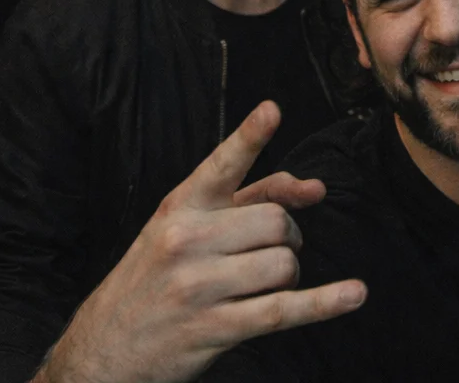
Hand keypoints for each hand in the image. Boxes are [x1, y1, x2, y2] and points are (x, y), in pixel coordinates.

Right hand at [35, 103, 365, 382]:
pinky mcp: (213, 328)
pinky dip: (324, 303)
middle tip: (270, 252)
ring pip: (283, 264)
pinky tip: (354, 294)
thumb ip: (248, 198)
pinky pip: (281, 309)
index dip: (249, 137)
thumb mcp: (184, 228)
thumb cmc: (154, 279)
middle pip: (275, 221)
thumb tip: (311, 187)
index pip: (220, 166)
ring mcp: (198, 286)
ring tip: (262, 284)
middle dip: (288, 237)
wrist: (104, 347)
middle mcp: (186, 240)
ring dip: (288, 275)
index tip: (272, 110)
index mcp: (180, 207)